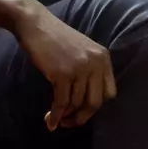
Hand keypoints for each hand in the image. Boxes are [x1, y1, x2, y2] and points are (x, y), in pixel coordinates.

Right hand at [15, 0, 115, 129]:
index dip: (96, 106)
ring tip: (55, 119)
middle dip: (82, 117)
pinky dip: (55, 115)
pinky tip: (49, 121)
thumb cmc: (57, 39)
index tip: (82, 111)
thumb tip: (86, 102)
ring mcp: (80, 68)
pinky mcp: (62, 74)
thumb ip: (90, 70)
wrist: (37, 25)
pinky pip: (61, 102)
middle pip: (95, 102)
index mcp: (104, 58)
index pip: (110, 93)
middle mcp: (96, 63)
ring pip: (77, 104)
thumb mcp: (82, 51)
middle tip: (69, 123)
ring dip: (65, 116)